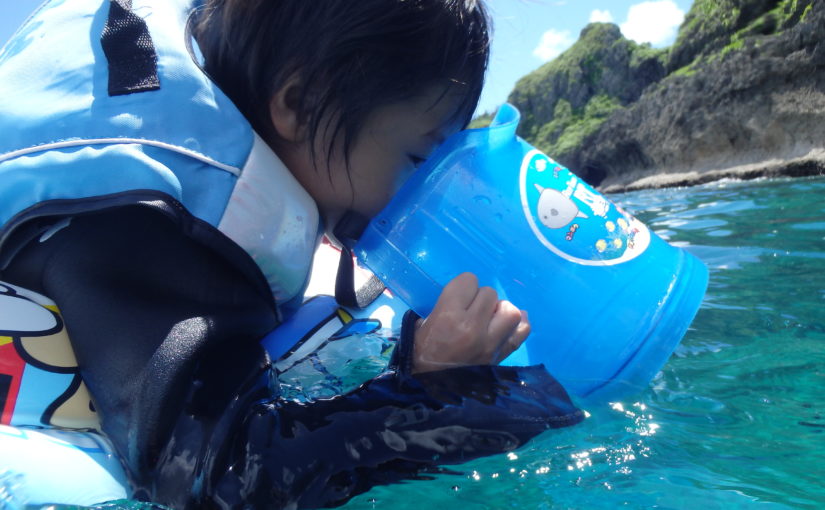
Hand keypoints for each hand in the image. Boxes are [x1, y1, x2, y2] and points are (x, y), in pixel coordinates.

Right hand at [411, 272, 530, 373]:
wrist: (428, 391)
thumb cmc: (420, 355)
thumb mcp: (422, 325)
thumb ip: (445, 306)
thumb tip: (466, 298)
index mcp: (448, 316)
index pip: (468, 280)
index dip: (463, 287)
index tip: (458, 297)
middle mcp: (472, 327)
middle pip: (489, 293)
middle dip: (479, 299)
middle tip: (469, 311)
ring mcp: (490, 344)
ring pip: (510, 310)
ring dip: (500, 310)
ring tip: (488, 318)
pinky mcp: (500, 357)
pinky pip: (521, 332)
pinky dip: (519, 324)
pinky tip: (508, 324)